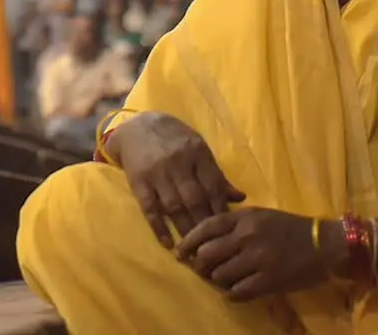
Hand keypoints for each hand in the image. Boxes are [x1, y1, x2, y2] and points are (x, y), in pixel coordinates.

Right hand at [109, 112, 244, 246]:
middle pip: (195, 200)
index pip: (213, 186)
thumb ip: (216, 174)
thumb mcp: (198, 149)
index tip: (228, 232)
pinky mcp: (138, 181)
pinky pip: (150, 208)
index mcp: (197, 153)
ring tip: (194, 250)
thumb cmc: (174, 139)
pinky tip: (169, 243)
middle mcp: (178, 162)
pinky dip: (159, 227)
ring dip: (185, 230)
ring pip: (174, 206)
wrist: (137, 126)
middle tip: (213, 248)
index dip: (221, 211)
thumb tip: (240, 198)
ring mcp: (157, 172)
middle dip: (205, 225)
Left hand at [175, 208, 326, 301]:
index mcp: (243, 217)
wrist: (325, 244)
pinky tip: (235, 291)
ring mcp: (257, 259)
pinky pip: (237, 292)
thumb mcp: (259, 214)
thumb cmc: (289, 227)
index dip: (188, 242)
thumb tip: (203, 236)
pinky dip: (232, 294)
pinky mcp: (268, 281)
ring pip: (219, 276)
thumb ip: (233, 221)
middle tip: (201, 270)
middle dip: (199, 265)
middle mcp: (246, 236)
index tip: (180, 252)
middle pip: (206, 255)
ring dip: (217, 281)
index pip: (204, 228)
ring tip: (222, 280)